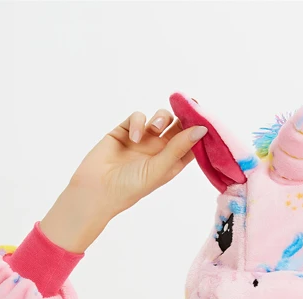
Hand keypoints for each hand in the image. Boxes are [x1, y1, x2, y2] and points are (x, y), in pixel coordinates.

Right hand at [41, 109, 207, 251]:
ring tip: (155, 127)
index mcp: (172, 162)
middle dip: (184, 116)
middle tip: (190, 105)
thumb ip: (179, 147)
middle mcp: (159, 150)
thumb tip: (202, 129)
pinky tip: (133, 137)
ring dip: (161, 118)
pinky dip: (138, 123)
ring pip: (160, 118)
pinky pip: (137, 117)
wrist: (96, 189)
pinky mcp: (125, 130)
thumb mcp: (160, 168)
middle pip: (178, 126)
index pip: (191, 143)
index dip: (199, 131)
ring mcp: (143, 139)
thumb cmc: (131, 187)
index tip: (206, 119)